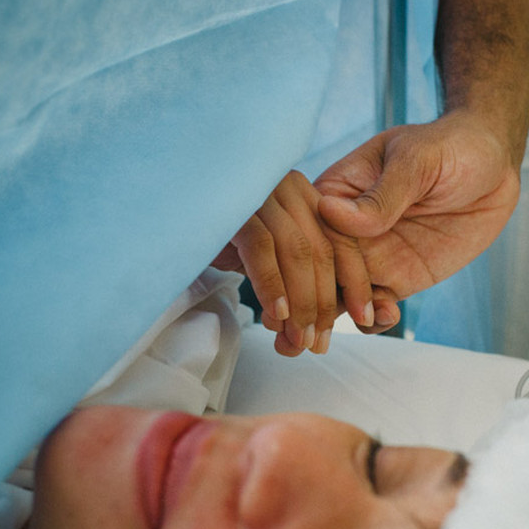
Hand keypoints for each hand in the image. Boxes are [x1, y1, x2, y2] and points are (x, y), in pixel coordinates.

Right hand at [211, 171, 373, 355]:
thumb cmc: (213, 235)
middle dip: (324, 304)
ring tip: (297, 340)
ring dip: (301, 303)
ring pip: (296, 251)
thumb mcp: (263, 254)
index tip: (366, 318)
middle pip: (322, 249)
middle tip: (317, 344)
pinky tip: (276, 315)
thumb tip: (305, 335)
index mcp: (302, 193)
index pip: (341, 239)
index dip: (356, 281)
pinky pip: (261, 248)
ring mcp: (260, 190)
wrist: (163, 205)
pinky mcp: (233, 203)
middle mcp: (286, 184)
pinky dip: (272, 285)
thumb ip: (291, 280)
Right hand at [314, 109, 521, 331]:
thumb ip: (382, 194)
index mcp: (337, 190)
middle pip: (315, 272)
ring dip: (325, 323)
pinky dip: (372, 323)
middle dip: (306, 306)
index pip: (312, 234)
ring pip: (336, 296)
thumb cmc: (451, 147)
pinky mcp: (396, 278)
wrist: (494, 168)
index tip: (314, 290)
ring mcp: (369, 257)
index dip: (308, 266)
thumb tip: (331, 213)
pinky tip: (387, 316)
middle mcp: (345, 228)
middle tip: (306, 332)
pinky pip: (372, 310)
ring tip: (325, 340)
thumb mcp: (417, 161)